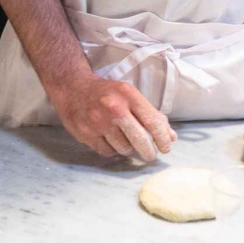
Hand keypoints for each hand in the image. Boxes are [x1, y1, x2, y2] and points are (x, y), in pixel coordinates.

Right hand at [50, 74, 175, 161]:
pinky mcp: (86, 134)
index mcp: (128, 95)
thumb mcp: (129, 95)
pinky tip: (110, 140)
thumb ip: (151, 114)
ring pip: (124, 148)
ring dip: (129, 149)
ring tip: (126, 141)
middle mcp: (114, 108)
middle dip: (149, 152)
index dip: (163, 139)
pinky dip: (112, 149)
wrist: (72, 87)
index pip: (153, 122)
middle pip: (140, 140)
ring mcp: (98, 122)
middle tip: (150, 155)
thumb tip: (171, 136)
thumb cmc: (106, 92)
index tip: (166, 148)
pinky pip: (108, 152)